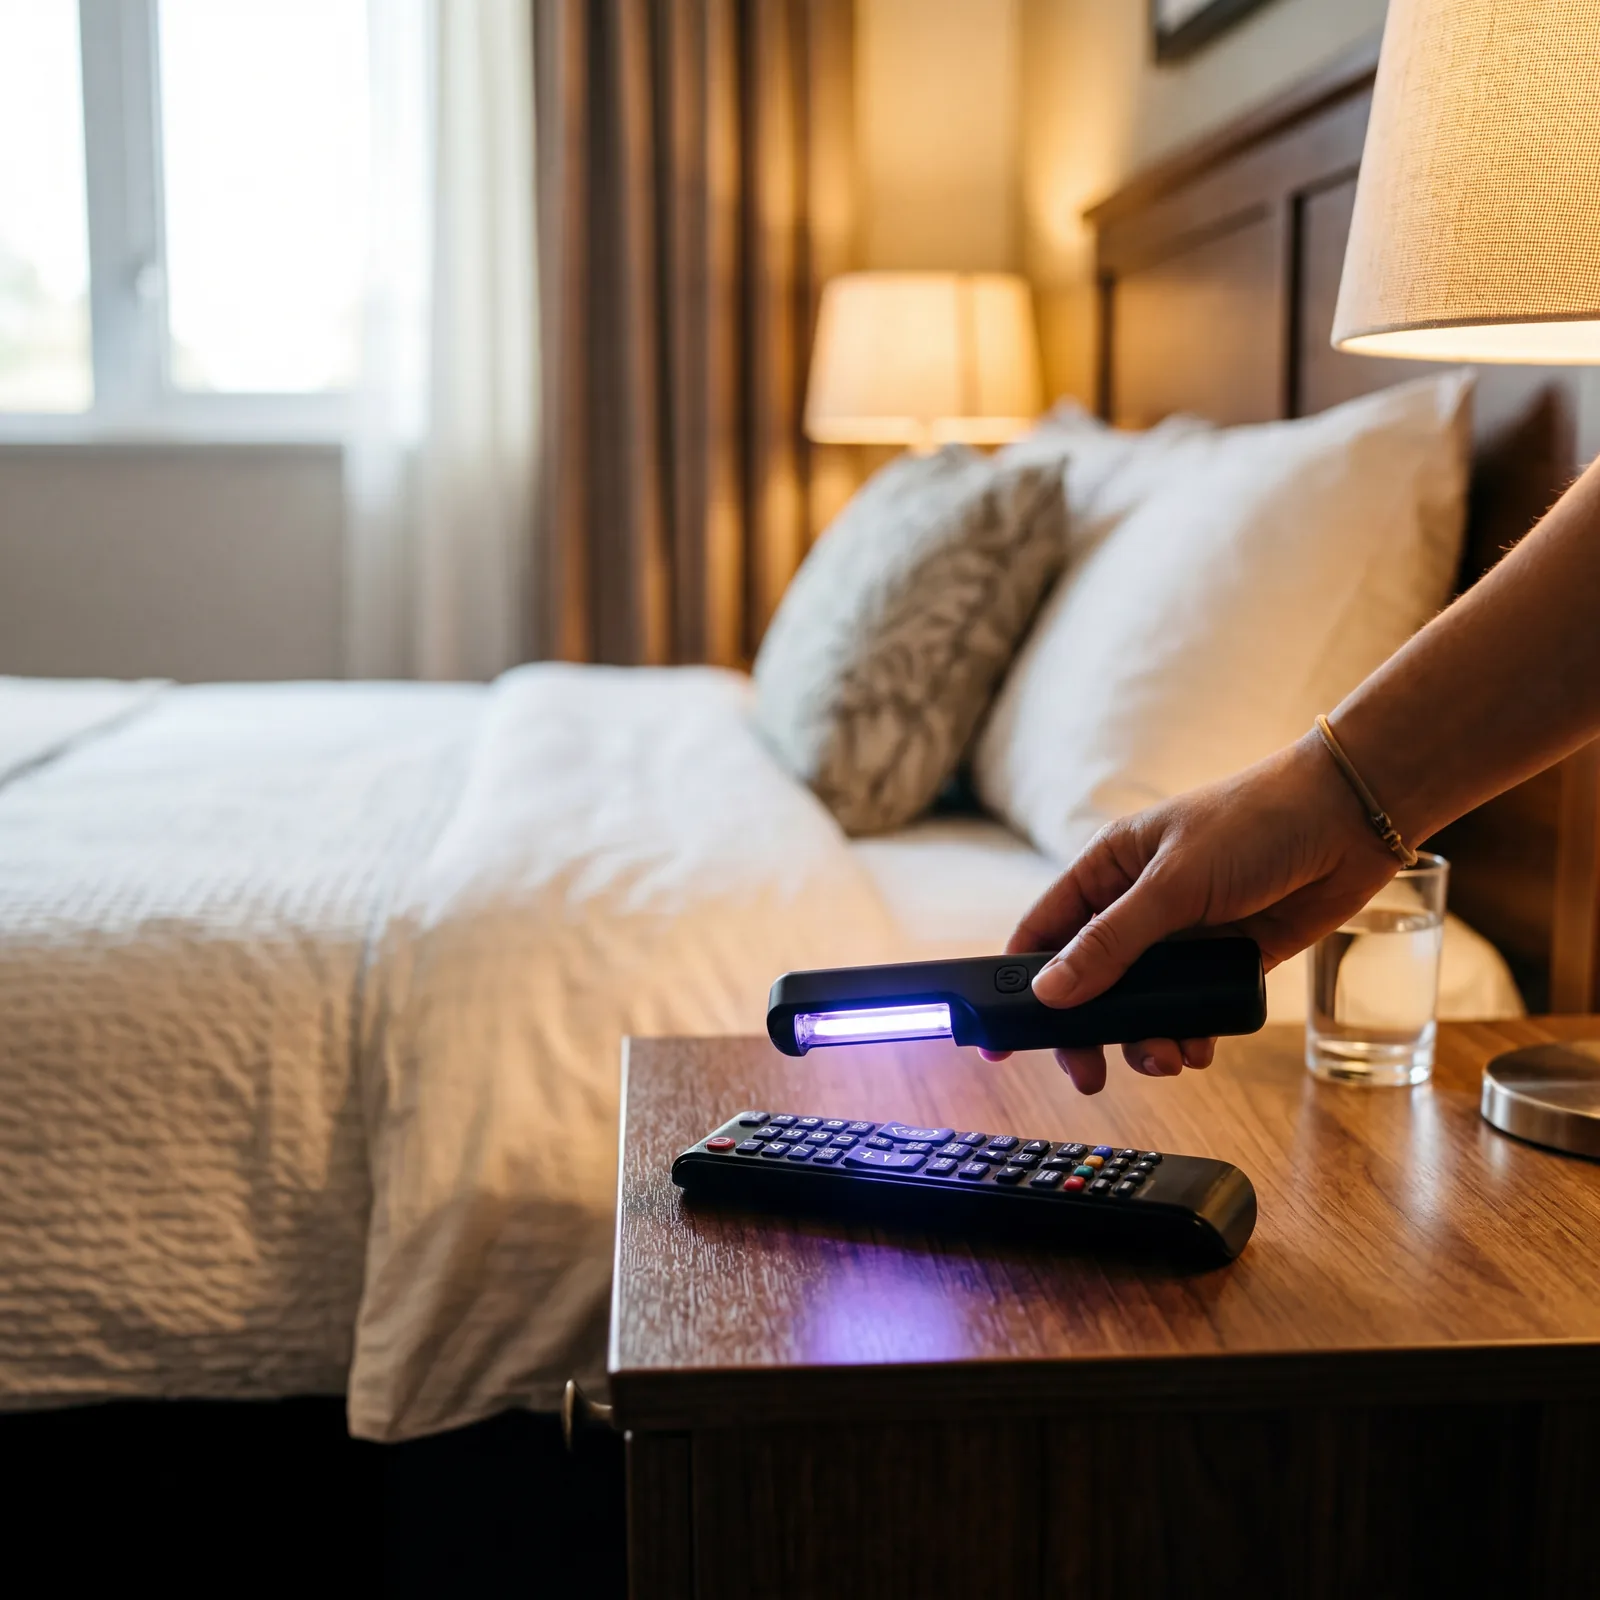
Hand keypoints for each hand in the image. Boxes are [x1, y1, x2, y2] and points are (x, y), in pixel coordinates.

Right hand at [989, 731, 1399, 1092]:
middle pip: (1087, 983)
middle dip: (1086, 1031)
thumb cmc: (1255, 824)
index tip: (1002, 1039)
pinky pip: (1189, 1012)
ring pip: (1139, 1006)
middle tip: (1087, 1073)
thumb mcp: (1173, 884)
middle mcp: (1136, 906)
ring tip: (1164, 1059)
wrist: (1350, 823)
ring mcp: (1180, 937)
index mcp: (1107, 870)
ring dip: (1143, 1040)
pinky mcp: (1223, 961)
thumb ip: (1111, 943)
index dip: (1018, 983)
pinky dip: (1188, 1036)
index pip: (1043, 934)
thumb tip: (1051, 993)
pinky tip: (1199, 1048)